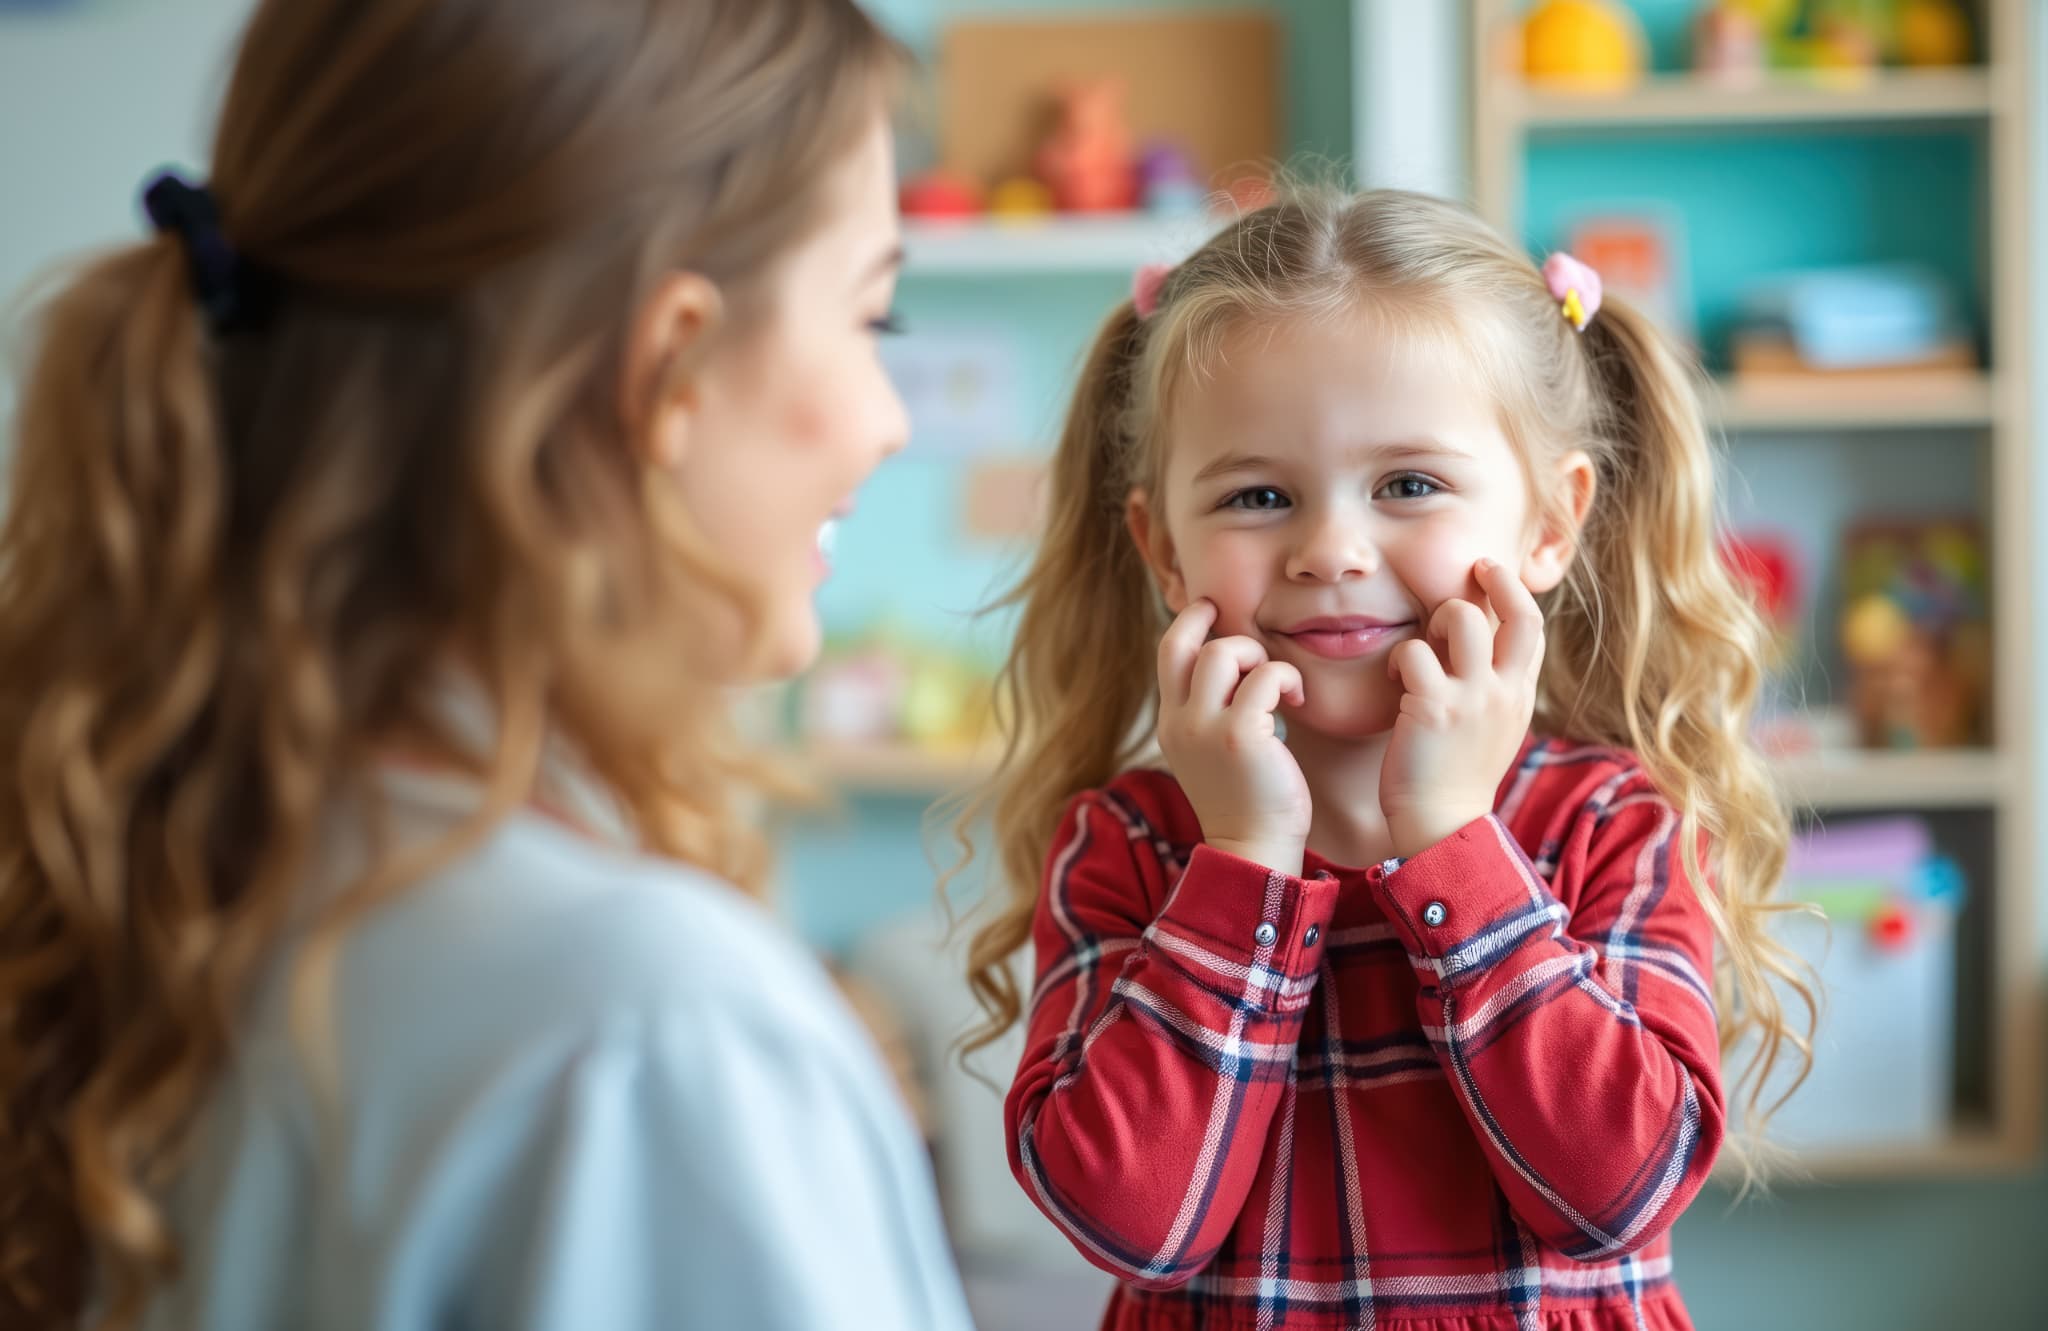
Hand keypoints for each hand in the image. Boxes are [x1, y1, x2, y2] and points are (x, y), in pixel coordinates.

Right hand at [1155, 600, 1310, 874]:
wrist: (1253, 850)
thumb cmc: (1247, 802)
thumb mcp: (1212, 753)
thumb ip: (1210, 713)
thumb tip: (1233, 671)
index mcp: (1171, 724)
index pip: (1167, 652)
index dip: (1189, 622)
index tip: (1212, 609)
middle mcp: (1180, 722)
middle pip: (1186, 643)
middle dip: (1224, 632)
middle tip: (1257, 646)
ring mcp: (1206, 728)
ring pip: (1225, 652)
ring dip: (1260, 656)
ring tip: (1281, 684)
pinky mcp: (1241, 735)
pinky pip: (1266, 677)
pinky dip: (1287, 679)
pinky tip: (1297, 701)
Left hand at [1380, 559, 1542, 858]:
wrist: (1442, 825)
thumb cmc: (1457, 776)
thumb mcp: (1493, 729)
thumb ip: (1495, 689)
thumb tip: (1483, 649)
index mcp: (1520, 696)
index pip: (1533, 629)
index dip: (1516, 593)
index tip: (1493, 573)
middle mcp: (1504, 692)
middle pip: (1518, 612)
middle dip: (1496, 579)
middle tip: (1473, 568)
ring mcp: (1472, 698)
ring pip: (1463, 619)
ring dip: (1439, 616)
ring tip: (1422, 645)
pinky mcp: (1432, 707)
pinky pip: (1414, 652)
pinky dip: (1399, 656)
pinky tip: (1395, 676)